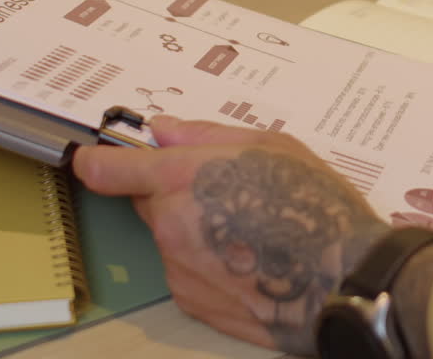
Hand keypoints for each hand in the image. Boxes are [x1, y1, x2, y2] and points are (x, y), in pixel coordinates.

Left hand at [73, 116, 386, 354]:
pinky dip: (208, 263)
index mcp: (184, 178)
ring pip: (170, 237)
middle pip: (147, 201)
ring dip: (196, 229)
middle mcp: (171, 225)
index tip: (89, 159)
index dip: (96, 161)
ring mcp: (178, 267)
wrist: (342, 277)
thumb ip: (207, 135)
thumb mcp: (271, 146)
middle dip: (174, 192)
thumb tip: (166, 131)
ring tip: (251, 229)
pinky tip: (249, 257)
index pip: (111, 169)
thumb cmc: (316, 208)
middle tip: (226, 191)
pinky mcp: (191, 301)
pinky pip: (186, 271)